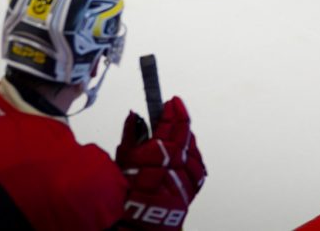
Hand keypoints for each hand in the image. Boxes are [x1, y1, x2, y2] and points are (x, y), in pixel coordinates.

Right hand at [116, 97, 206, 229]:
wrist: (144, 224)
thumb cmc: (129, 194)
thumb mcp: (123, 162)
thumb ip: (131, 135)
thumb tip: (134, 114)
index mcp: (157, 154)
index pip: (168, 125)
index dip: (170, 110)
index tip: (170, 101)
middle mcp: (176, 163)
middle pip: (183, 133)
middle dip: (180, 117)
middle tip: (176, 106)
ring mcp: (188, 173)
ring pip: (192, 146)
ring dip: (186, 135)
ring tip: (179, 129)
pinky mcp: (195, 183)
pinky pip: (196, 161)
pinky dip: (191, 152)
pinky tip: (186, 148)